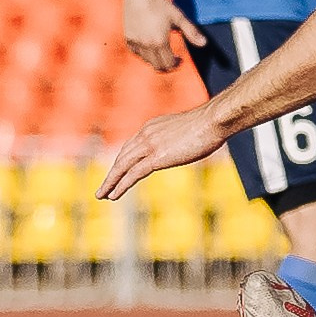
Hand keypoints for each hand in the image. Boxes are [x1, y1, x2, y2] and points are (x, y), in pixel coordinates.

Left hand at [96, 105, 230, 200]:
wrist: (213, 121)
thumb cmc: (210, 124)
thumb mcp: (189, 130)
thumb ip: (180, 138)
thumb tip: (186, 145)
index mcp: (152, 126)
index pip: (132, 145)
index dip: (123, 160)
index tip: (118, 170)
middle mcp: (146, 134)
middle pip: (123, 156)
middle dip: (112, 173)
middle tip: (103, 187)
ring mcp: (150, 145)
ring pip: (122, 166)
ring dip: (110, 182)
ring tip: (102, 195)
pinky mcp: (156, 157)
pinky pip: (133, 174)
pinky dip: (121, 185)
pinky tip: (113, 195)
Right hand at [123, 0, 206, 72]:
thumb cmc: (160, 5)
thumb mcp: (178, 18)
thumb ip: (191, 32)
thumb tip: (204, 43)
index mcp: (160, 42)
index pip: (168, 63)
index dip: (176, 64)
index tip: (180, 59)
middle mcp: (146, 45)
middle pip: (157, 65)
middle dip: (167, 65)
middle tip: (173, 59)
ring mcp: (135, 42)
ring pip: (146, 60)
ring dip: (155, 60)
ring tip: (162, 52)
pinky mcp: (128, 38)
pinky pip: (136, 52)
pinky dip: (143, 54)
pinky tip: (149, 48)